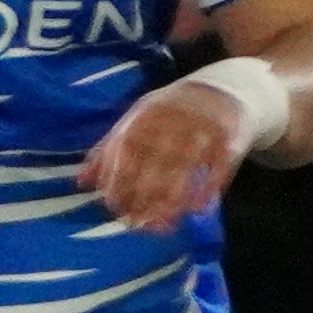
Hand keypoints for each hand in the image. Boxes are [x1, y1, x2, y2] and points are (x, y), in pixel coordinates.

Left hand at [82, 81, 251, 235]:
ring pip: (186, 165)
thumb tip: (81, 182)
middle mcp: (174, 116)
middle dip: (143, 193)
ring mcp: (204, 125)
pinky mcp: (231, 135)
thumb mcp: (139, 120)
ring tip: (161, 225)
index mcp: (147, 112)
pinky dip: (208, 186)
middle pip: (155, 158)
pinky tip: (197, 209)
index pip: (127, 145)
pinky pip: (219, 163)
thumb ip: (110, 148)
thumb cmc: (173, 112)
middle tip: (135, 222)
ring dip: (172, 197)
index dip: (118, 174)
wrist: (226, 87)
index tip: (112, 203)